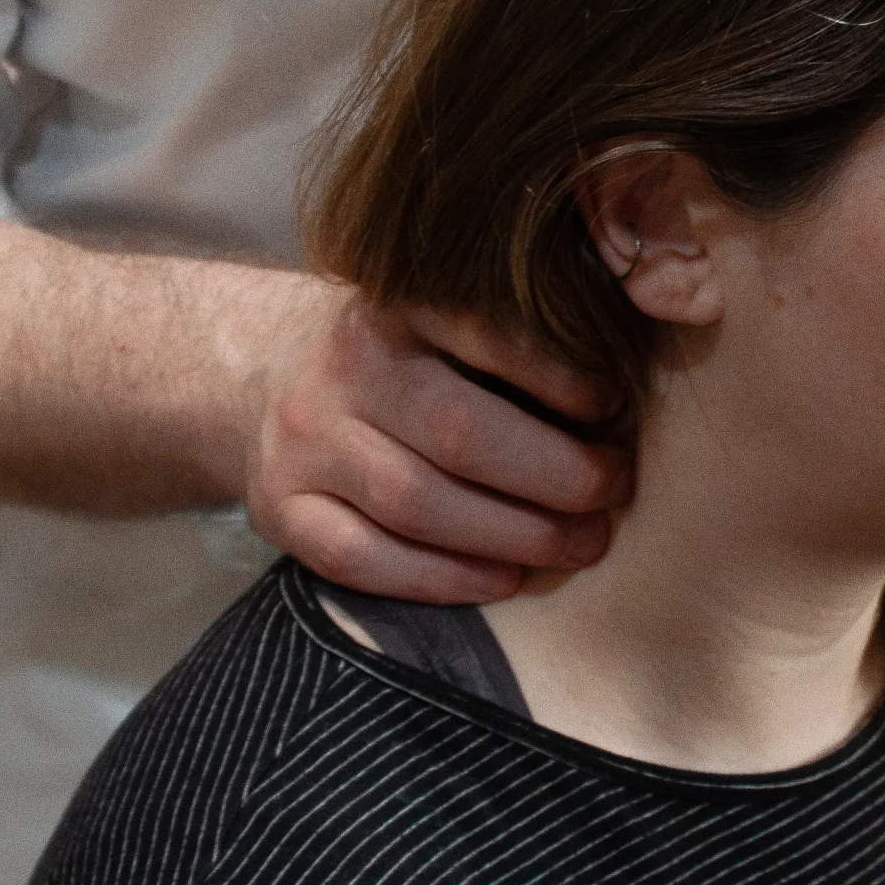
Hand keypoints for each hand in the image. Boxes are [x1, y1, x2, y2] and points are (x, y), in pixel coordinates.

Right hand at [246, 282, 627, 602]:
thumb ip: (515, 344)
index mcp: (400, 305)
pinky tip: (505, 580)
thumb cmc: (400, 355)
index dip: (559, 379)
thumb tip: (622, 406)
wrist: (263, 371)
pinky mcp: (281, 507)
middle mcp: (346, 367)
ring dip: (515, 536)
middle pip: (460, 433)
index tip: (613, 408)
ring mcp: (304, 440)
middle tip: (613, 493)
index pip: (486, 335)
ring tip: (580, 544)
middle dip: (556, 476)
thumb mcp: (444, 319)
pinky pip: (363, 560)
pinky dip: (443, 579)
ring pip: (416, 503)